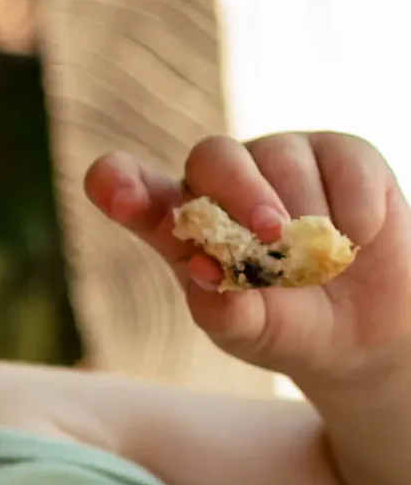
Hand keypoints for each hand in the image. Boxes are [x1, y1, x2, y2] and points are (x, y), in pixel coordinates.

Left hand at [86, 132, 410, 393]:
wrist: (365, 330)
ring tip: (322, 263)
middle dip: (240, 193)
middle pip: (211, 157)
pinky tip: (357, 239)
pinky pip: (342, 162)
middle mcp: (221, 181)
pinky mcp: (338, 152)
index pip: (132, 189)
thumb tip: (204, 273)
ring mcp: (280, 159)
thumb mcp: (249, 332)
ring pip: (282, 159)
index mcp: (179, 222)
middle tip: (270, 235)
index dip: (119, 182)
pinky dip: (354, 208)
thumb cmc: (287, 326)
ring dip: (307, 215)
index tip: (120, 198)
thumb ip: (222, 309)